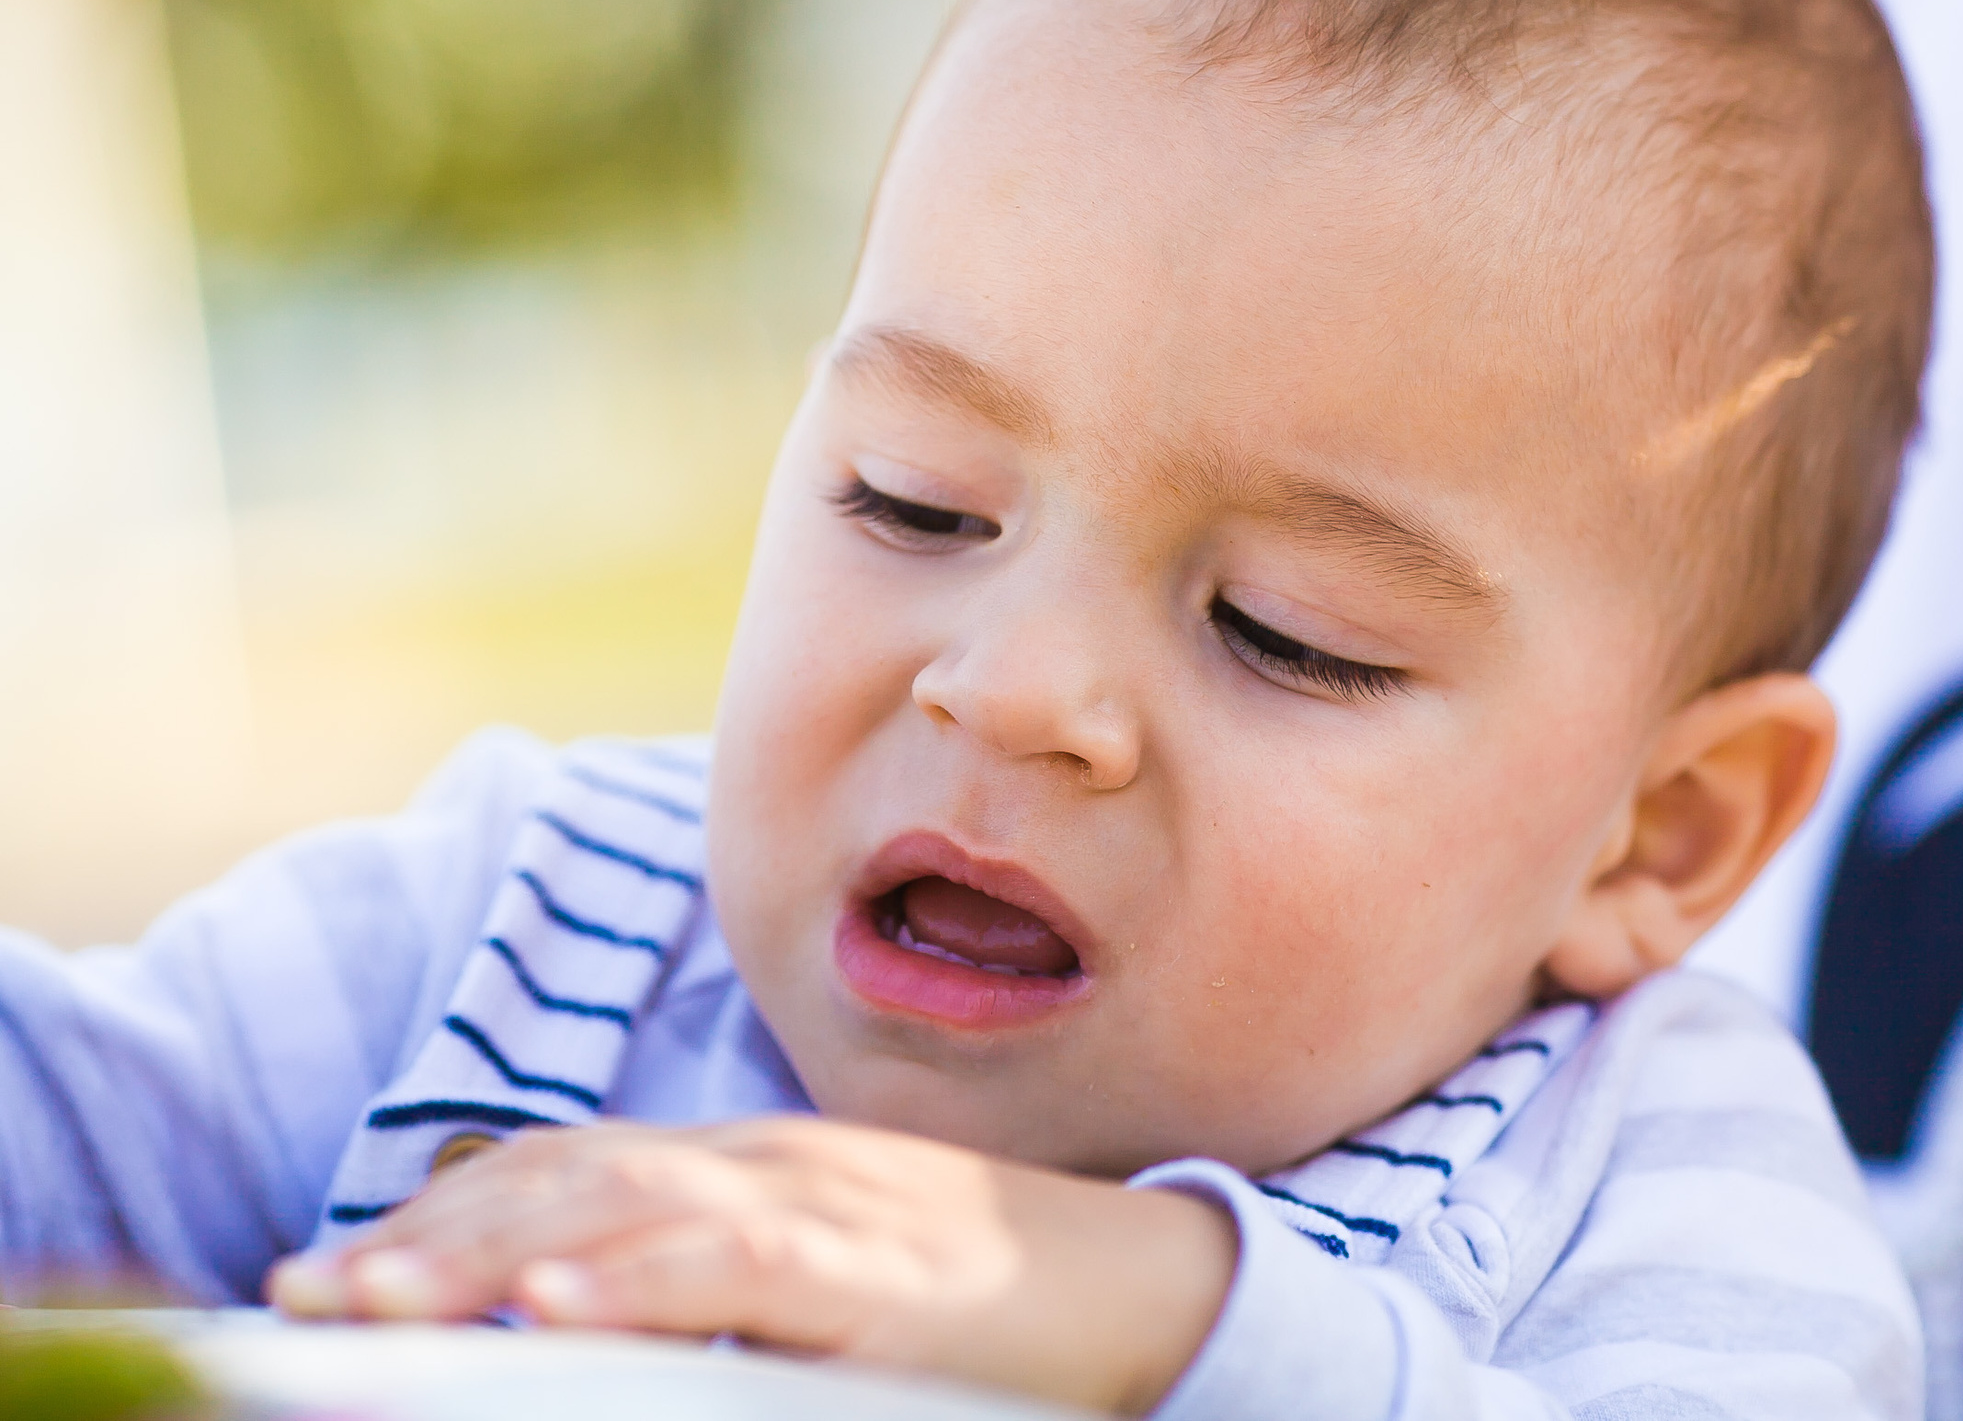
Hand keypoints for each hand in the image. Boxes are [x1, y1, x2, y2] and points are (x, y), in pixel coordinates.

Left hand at [265, 1118, 1236, 1415]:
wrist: (1137, 1285)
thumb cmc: (967, 1306)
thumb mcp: (813, 1287)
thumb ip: (708, 1287)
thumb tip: (577, 1326)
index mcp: (739, 1168)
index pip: (558, 1173)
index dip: (435, 1217)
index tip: (319, 1274)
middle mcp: (761, 1165)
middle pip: (563, 1186)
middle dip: (422, 1242)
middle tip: (298, 1298)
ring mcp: (817, 1204)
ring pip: (624, 1214)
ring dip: (487, 1258)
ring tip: (372, 1304)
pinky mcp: (871, 1265)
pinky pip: (737, 1267)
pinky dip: (640, 1282)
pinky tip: (556, 1311)